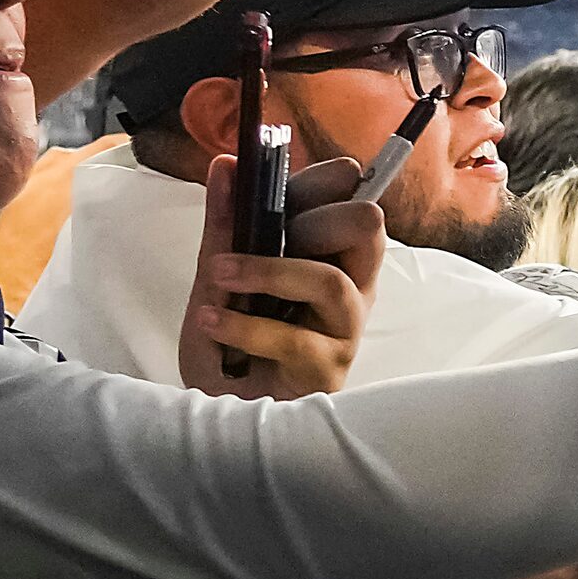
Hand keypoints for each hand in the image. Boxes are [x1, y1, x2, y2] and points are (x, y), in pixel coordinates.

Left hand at [179, 156, 383, 399]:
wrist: (221, 414)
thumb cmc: (232, 345)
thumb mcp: (218, 277)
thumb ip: (226, 224)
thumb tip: (225, 164)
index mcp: (334, 254)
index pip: (354, 194)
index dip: (318, 181)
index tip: (270, 190)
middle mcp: (352, 285)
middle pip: (367, 223)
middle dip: (310, 218)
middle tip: (265, 234)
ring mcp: (346, 328)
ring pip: (330, 280)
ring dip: (267, 272)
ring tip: (219, 277)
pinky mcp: (329, 369)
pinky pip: (294, 339)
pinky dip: (243, 326)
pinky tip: (210, 323)